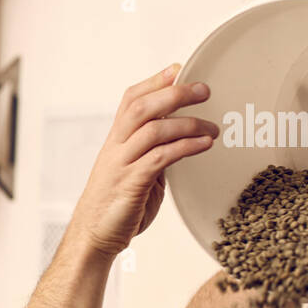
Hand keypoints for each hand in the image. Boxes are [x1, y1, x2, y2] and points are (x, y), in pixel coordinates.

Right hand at [67, 64, 218, 257]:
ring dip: (188, 124)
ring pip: (153, 129)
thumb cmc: (116, 209)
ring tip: (213, 128)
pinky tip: (204, 145)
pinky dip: (186, 147)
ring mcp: (121, 165)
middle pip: (142, 108)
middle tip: (204, 91)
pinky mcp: (131, 183)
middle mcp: (115, 149)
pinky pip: (161, 157)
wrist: (93, 238)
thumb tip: (178, 143)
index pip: (131, 101)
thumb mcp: (136, 175)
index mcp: (115, 143)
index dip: (153, 82)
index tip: (177, 69)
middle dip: (175, 94)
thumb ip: (153, 156)